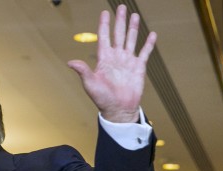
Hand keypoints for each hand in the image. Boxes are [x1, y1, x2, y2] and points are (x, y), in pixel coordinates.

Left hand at [67, 5, 156, 122]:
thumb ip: (83, 71)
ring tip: (134, 15)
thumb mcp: (90, 84)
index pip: (104, 38)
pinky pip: (144, 53)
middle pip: (118, 35)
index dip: (104, 25)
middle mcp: (116, 58)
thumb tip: (70, 62)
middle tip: (122, 7)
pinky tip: (151, 34)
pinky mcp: (138, 67)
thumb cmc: (102, 99)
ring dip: (133, 28)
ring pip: (131, 40)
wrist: (119, 109)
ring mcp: (127, 61)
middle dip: (120, 21)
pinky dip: (148, 44)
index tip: (104, 13)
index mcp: (104, 59)